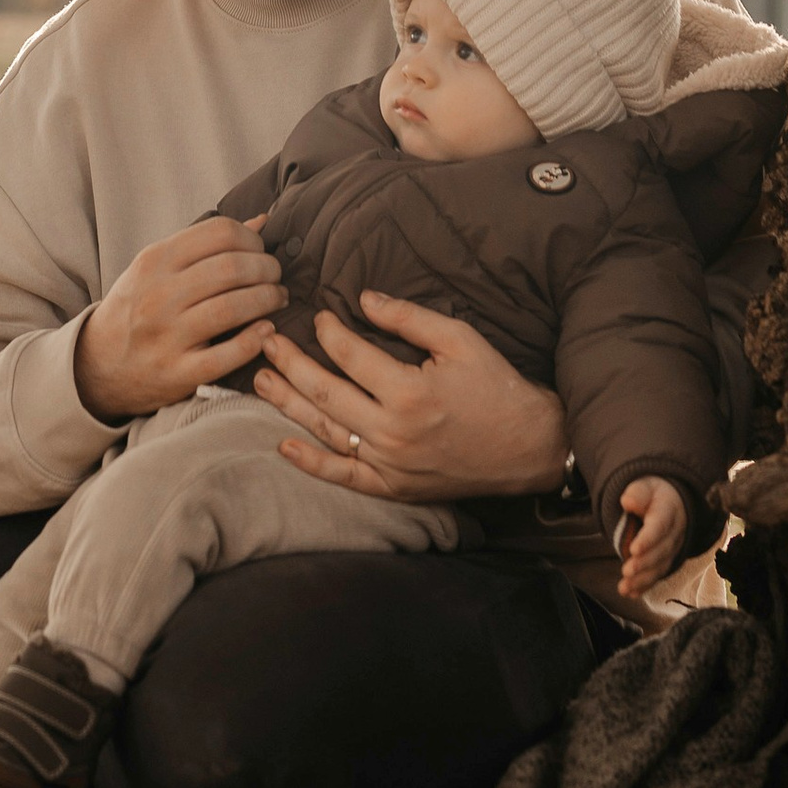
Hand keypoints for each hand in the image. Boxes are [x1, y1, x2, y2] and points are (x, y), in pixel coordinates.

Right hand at [75, 216, 284, 423]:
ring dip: (268, 299)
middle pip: (232, 268)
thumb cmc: (137, 307)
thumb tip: (261, 221)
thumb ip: (205, 245)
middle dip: (267, 268)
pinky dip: (254, 341)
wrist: (98, 364)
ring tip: (277, 299)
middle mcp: (159, 295)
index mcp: (155, 261)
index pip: (219, 233)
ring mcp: (167, 336)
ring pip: (233, 307)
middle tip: (276, 276)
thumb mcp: (157, 267)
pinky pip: (226, 356)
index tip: (261, 250)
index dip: (252, 239)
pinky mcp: (177, 374)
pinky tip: (267, 332)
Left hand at [255, 291, 569, 502]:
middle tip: (266, 341)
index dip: (328, 331)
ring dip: (289, 405)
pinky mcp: (394, 489)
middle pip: (326, 393)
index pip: (350, 355)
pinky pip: (344, 477)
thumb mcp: (459, 339)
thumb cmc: (496, 386)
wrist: (527, 447)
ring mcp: (390, 466)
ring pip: (327, 432)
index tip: (318, 314)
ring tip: (260, 381)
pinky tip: (284, 446)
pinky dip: (312, 464)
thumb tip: (363, 298)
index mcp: (409, 392)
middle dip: (291, 363)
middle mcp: (393, 432)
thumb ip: (408, 318)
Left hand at [615, 476, 688, 600]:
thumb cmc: (653, 494)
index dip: (648, 540)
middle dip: (644, 564)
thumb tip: (627, 502)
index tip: (634, 549)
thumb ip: (637, 493)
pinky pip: (657, 576)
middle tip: (627, 571)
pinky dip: (644, 586)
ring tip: (625, 587)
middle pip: (661, 551)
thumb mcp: (645, 485)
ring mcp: (672, 550)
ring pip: (660, 568)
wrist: (671, 502)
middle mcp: (675, 533)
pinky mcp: (666, 561)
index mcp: (669, 510)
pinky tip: (630, 593)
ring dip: (642, 580)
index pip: (660, 526)